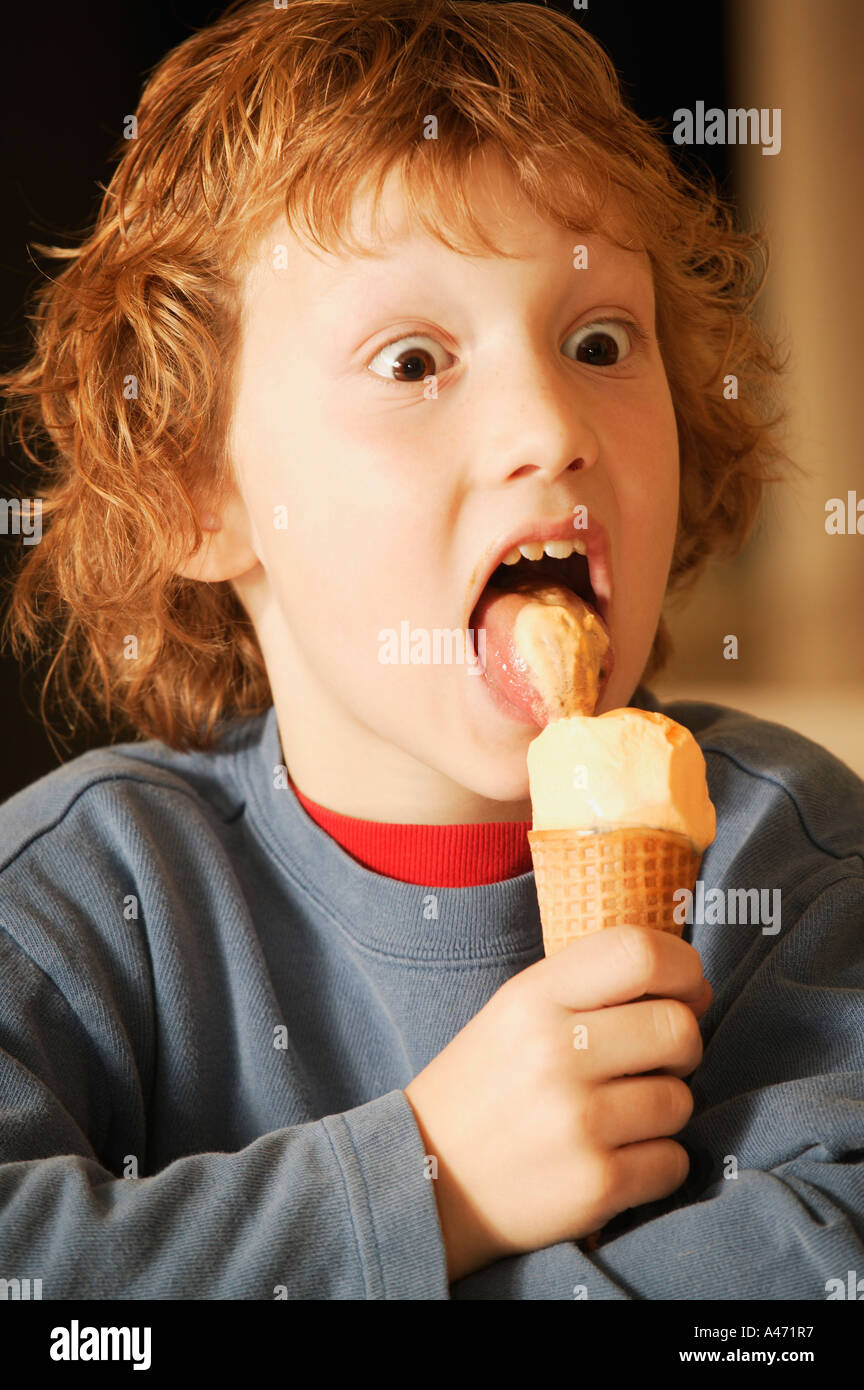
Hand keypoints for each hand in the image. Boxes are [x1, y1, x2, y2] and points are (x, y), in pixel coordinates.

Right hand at [404, 925, 710, 1280]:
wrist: (426, 1181)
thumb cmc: (487, 1085)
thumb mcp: (517, 1010)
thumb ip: (592, 985)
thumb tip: (695, 986)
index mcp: (533, 998)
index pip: (639, 952)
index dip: (683, 967)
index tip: (686, 989)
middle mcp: (554, 1053)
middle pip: (678, 1028)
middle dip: (680, 1046)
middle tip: (652, 1061)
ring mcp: (576, 1122)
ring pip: (681, 1100)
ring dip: (663, 1109)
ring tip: (616, 1115)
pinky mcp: (594, 1186)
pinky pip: (675, 1161)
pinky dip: (656, 1163)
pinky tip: (613, 1157)